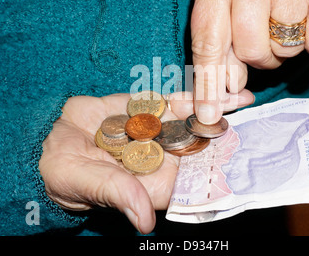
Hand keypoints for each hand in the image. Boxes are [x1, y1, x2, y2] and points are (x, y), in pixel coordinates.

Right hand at [39, 91, 252, 233]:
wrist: (51, 140)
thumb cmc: (66, 172)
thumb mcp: (88, 183)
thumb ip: (118, 194)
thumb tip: (144, 221)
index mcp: (152, 183)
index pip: (192, 183)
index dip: (218, 175)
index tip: (243, 166)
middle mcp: (160, 158)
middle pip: (200, 151)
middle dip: (227, 140)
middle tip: (257, 128)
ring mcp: (155, 132)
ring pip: (191, 122)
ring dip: (216, 112)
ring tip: (245, 101)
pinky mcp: (146, 110)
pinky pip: (173, 102)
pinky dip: (192, 95)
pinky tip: (212, 87)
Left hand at [191, 0, 308, 123]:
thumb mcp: (228, 9)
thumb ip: (219, 51)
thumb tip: (219, 99)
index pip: (208, 41)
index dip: (208, 83)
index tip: (208, 114)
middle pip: (249, 51)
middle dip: (258, 57)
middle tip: (265, 34)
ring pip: (284, 50)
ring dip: (285, 48)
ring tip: (285, 19)